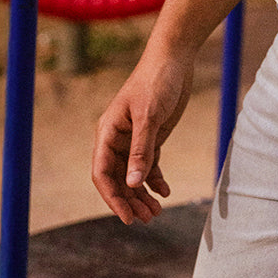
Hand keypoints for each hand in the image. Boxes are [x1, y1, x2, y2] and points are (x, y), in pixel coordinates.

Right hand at [91, 53, 192, 223]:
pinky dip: (155, 180)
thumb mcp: (149, 116)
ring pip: (133, 175)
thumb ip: (141, 150)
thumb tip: (132, 184)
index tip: (127, 217)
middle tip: (147, 219)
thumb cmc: (157, 81)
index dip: (113, 198)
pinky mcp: (152, 136)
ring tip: (156, 212)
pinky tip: (165, 191)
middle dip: (130, 200)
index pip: (102, 173)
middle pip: (118, 178)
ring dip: (142, 194)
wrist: (175, 58)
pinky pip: (149, 164)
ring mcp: (134, 138)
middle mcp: (117, 138)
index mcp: (108, 132)